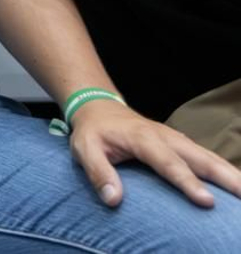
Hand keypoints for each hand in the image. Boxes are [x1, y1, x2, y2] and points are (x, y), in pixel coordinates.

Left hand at [69, 97, 240, 206]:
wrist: (98, 108)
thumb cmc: (93, 132)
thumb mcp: (84, 149)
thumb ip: (98, 173)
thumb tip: (113, 200)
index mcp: (143, 139)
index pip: (168, 163)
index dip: (188, 183)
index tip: (207, 202)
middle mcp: (166, 137)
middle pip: (200, 158)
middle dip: (225, 177)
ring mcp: (177, 139)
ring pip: (209, 157)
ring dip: (231, 173)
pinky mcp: (181, 144)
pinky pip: (207, 157)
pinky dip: (223, 169)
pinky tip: (236, 184)